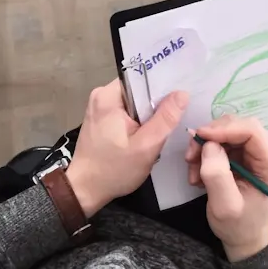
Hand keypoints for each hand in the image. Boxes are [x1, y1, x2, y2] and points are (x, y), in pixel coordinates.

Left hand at [67, 79, 188, 217]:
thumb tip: (182, 93)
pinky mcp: (101, 118)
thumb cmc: (114, 169)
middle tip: (179, 113)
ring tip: (167, 123)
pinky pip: (127, 110)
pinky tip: (150, 131)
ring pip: (135, 101)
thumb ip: (165, 118)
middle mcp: (102, 95)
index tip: (182, 95)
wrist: (85, 190)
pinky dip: (139, 119)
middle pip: (139, 90)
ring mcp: (100, 106)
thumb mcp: (146, 146)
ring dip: (149, 112)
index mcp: (109, 96)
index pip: (142, 78)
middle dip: (158, 101)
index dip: (164, 85)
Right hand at [185, 115, 267, 261]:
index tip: (199, 136)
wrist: (242, 238)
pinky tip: (198, 173)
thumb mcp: (225, 206)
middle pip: (237, 125)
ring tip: (193, 171)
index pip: (251, 130)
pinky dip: (204, 153)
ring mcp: (252, 152)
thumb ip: (217, 175)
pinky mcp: (240, 154)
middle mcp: (266, 152)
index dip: (224, 128)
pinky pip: (219, 141)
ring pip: (225, 131)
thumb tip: (209, 145)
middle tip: (191, 156)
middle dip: (210, 137)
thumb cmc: (238, 226)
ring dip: (204, 146)